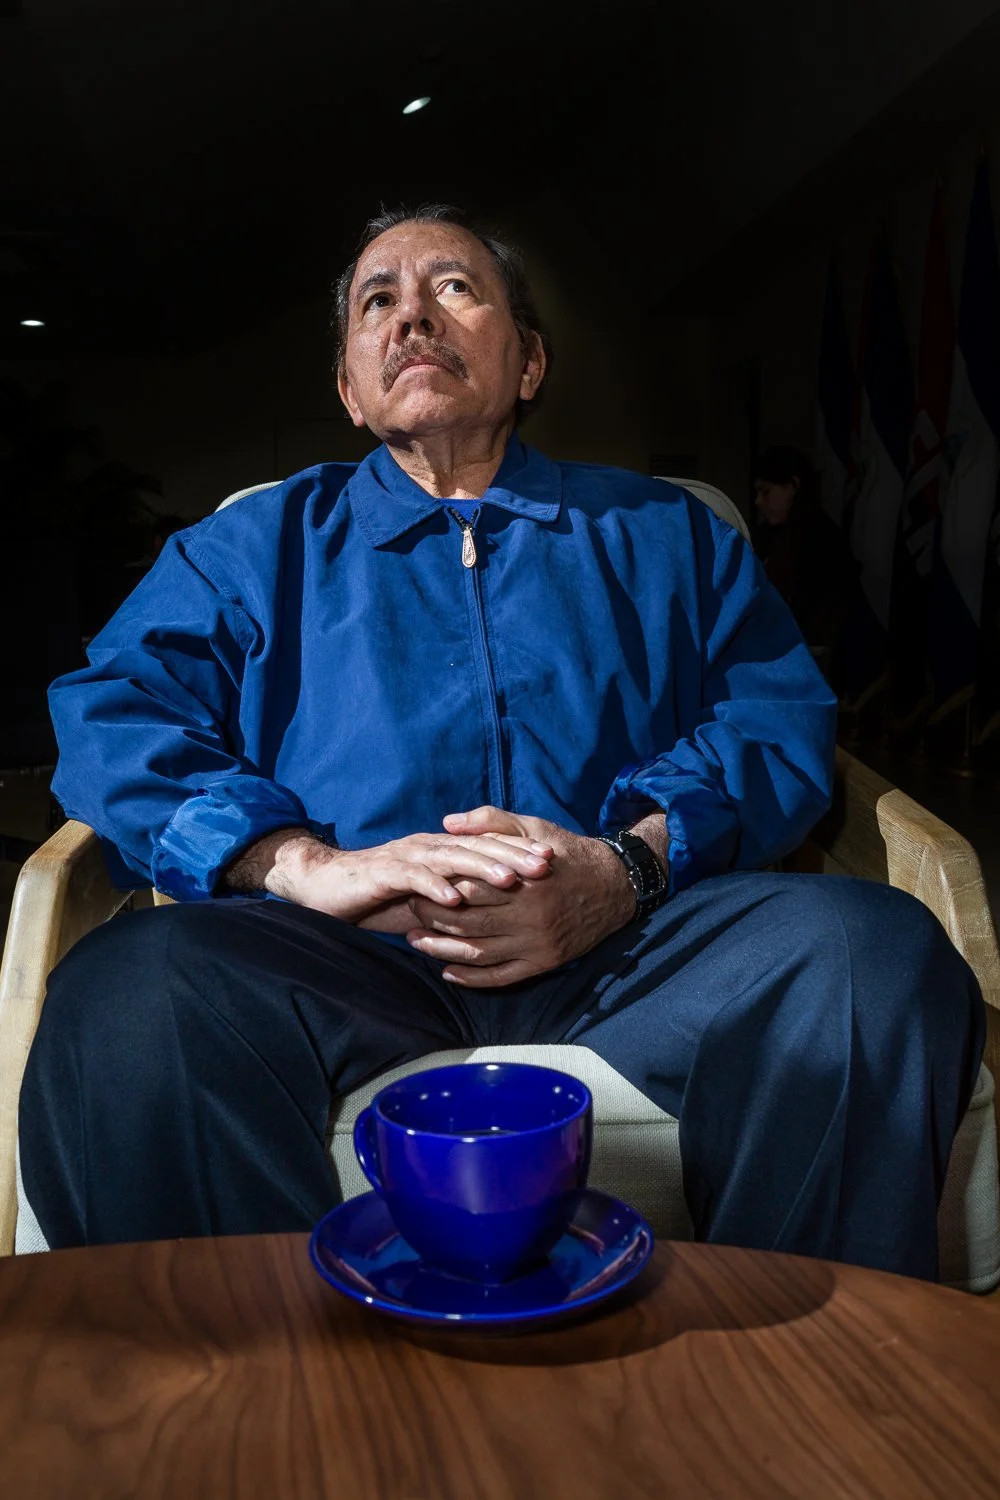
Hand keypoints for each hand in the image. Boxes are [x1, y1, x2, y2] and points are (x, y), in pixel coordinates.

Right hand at [262, 828, 553, 927]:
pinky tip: (454, 897)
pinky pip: (413, 878)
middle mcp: (429, 847)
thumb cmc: (378, 892)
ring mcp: (407, 857)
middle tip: (544, 864)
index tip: (553, 860)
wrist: (325, 884)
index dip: (518, 850)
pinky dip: (433, 886)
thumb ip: (454, 891)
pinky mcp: (384, 872)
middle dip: (512, 854)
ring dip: (481, 868)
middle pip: (477, 847)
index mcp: (441, 849)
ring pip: (451, 858)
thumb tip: (495, 903)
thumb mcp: (424, 892)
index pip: (486, 846)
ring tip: (510, 879)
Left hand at [404, 806, 637, 986]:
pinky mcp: (544, 962)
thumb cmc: (566, 852)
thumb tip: (448, 823)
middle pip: (466, 923)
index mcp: (522, 881)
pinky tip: (448, 972)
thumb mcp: (532, 827)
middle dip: (431, 919)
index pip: (466, 889)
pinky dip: (471, 979)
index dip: (435, 889)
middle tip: (408, 912)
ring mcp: (536, 943)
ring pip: (478, 953)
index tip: (414, 885)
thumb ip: (490, 821)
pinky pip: (501, 977)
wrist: (614, 885)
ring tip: (416, 941)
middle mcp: (529, 916)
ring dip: (442, 951)